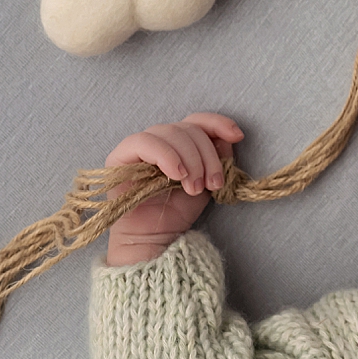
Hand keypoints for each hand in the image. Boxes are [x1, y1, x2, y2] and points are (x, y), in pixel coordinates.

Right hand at [102, 113, 240, 266]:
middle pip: (188, 128)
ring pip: (170, 132)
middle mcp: (159, 139)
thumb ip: (217, 157)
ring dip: (189, 160)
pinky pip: (144, 143)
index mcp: (180, 142)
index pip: (197, 120)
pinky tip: (176, 175)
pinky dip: (166, 156)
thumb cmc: (179, 210)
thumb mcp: (207, 180)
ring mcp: (139, 146)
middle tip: (212, 184)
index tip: (236, 137)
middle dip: (206, 156)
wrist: (155, 238)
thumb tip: (228, 138)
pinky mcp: (120, 156)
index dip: (218, 124)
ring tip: (194, 187)